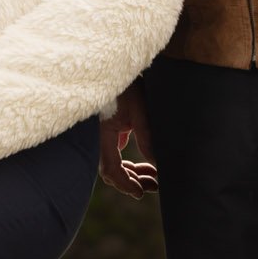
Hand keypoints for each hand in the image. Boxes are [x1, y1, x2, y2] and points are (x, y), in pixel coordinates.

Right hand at [99, 81, 156, 197]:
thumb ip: (147, 140)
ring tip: (152, 173)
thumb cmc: (126, 86)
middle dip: (133, 181)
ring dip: (131, 171)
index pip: (111, 170)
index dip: (126, 185)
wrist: (113, 65)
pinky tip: (143, 160)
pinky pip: (114, 150)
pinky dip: (128, 160)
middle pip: (111, 170)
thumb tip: (159, 165)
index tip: (142, 193)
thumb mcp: (140, 112)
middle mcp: (98, 137)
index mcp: (103, 135)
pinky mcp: (108, 126)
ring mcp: (101, 132)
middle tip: (154, 184)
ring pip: (113, 161)